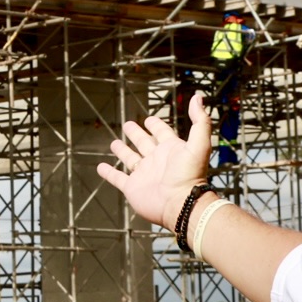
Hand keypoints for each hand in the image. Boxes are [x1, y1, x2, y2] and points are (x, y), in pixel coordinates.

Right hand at [94, 92, 212, 231]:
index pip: (162, 133)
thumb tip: (198, 97)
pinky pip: (118, 178)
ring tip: (114, 143)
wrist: (181, 204)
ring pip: (130, 159)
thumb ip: (200, 121)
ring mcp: (143, 174)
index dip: (156, 125)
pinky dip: (109, 173)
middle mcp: (156, 160)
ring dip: (122, 151)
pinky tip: (101, 167)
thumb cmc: (190, 175)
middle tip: (128, 125)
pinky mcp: (132, 187)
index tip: (149, 119)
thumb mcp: (199, 144)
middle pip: (144, 143)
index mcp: (171, 149)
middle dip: (136, 134)